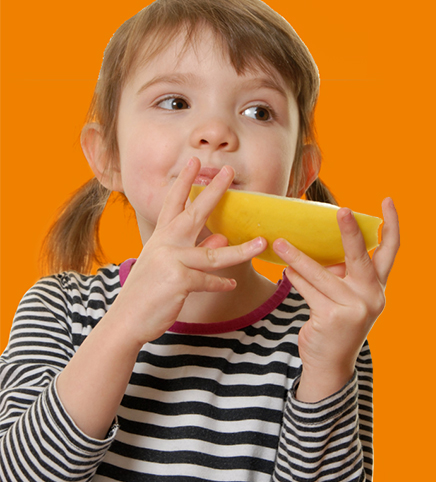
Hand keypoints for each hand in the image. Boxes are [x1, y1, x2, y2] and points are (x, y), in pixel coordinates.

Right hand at [116, 157, 266, 344]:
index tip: (195, 161)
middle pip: (194, 213)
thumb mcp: (170, 266)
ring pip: (214, 254)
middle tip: (229, 171)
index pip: (174, 203)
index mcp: (162, 238)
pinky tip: (230, 284)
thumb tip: (220, 238)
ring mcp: (170, 261)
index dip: (185, 182)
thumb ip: (195, 251)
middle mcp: (165, 244)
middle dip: (214, 191)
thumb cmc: (150, 292)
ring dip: (241, 250)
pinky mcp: (177, 280)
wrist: (127, 320)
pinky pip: (208, 280)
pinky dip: (220, 283)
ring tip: (261, 243)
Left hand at [273, 197, 399, 401]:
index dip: (391, 224)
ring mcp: (354, 308)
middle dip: (350, 232)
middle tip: (341, 210)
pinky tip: (285, 269)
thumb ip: (341, 272)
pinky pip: (309, 290)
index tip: (388, 199)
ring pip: (322, 274)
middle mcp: (372, 296)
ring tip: (281, 242)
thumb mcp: (347, 296)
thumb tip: (317, 243)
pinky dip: (295, 278)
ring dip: (299, 257)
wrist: (330, 365)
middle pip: (360, 257)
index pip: (391, 250)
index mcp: (378, 286)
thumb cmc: (337, 322)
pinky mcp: (333, 317)